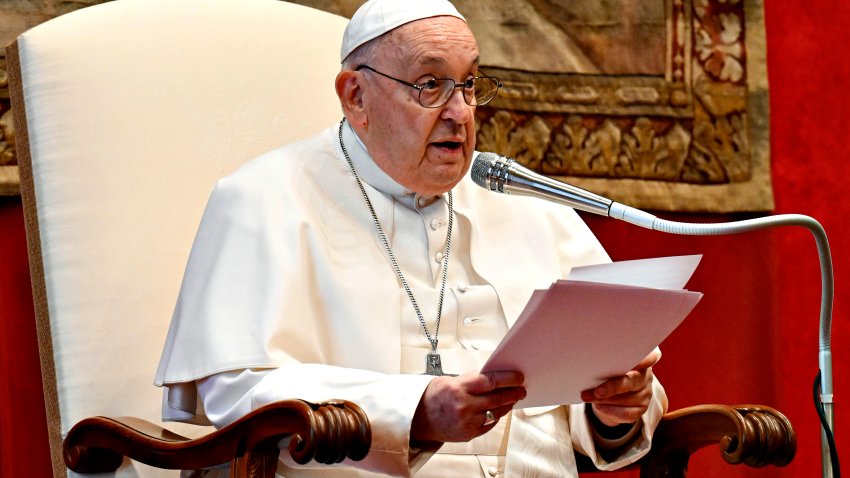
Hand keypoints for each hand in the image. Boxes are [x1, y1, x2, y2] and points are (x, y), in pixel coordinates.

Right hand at [411, 371, 525, 442]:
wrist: (419, 418)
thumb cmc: (434, 396)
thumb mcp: (450, 380)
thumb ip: (472, 380)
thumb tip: (495, 378)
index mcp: (458, 388)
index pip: (490, 381)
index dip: (508, 379)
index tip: (518, 377)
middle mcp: (463, 406)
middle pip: (497, 398)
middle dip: (513, 393)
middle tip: (521, 389)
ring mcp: (467, 422)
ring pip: (496, 412)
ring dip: (507, 405)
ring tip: (513, 398)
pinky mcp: (469, 433)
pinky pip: (490, 424)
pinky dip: (496, 416)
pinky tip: (499, 410)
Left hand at [581, 349, 659, 426]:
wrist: (609, 393)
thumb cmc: (607, 372)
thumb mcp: (607, 365)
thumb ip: (607, 363)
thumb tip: (592, 364)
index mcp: (640, 360)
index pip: (647, 358)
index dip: (644, 360)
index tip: (635, 361)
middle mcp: (646, 377)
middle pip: (632, 381)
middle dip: (612, 387)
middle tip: (596, 391)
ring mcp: (646, 394)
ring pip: (627, 399)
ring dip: (605, 400)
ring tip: (588, 397)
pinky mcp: (641, 409)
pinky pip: (627, 413)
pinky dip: (610, 411)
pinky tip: (599, 407)